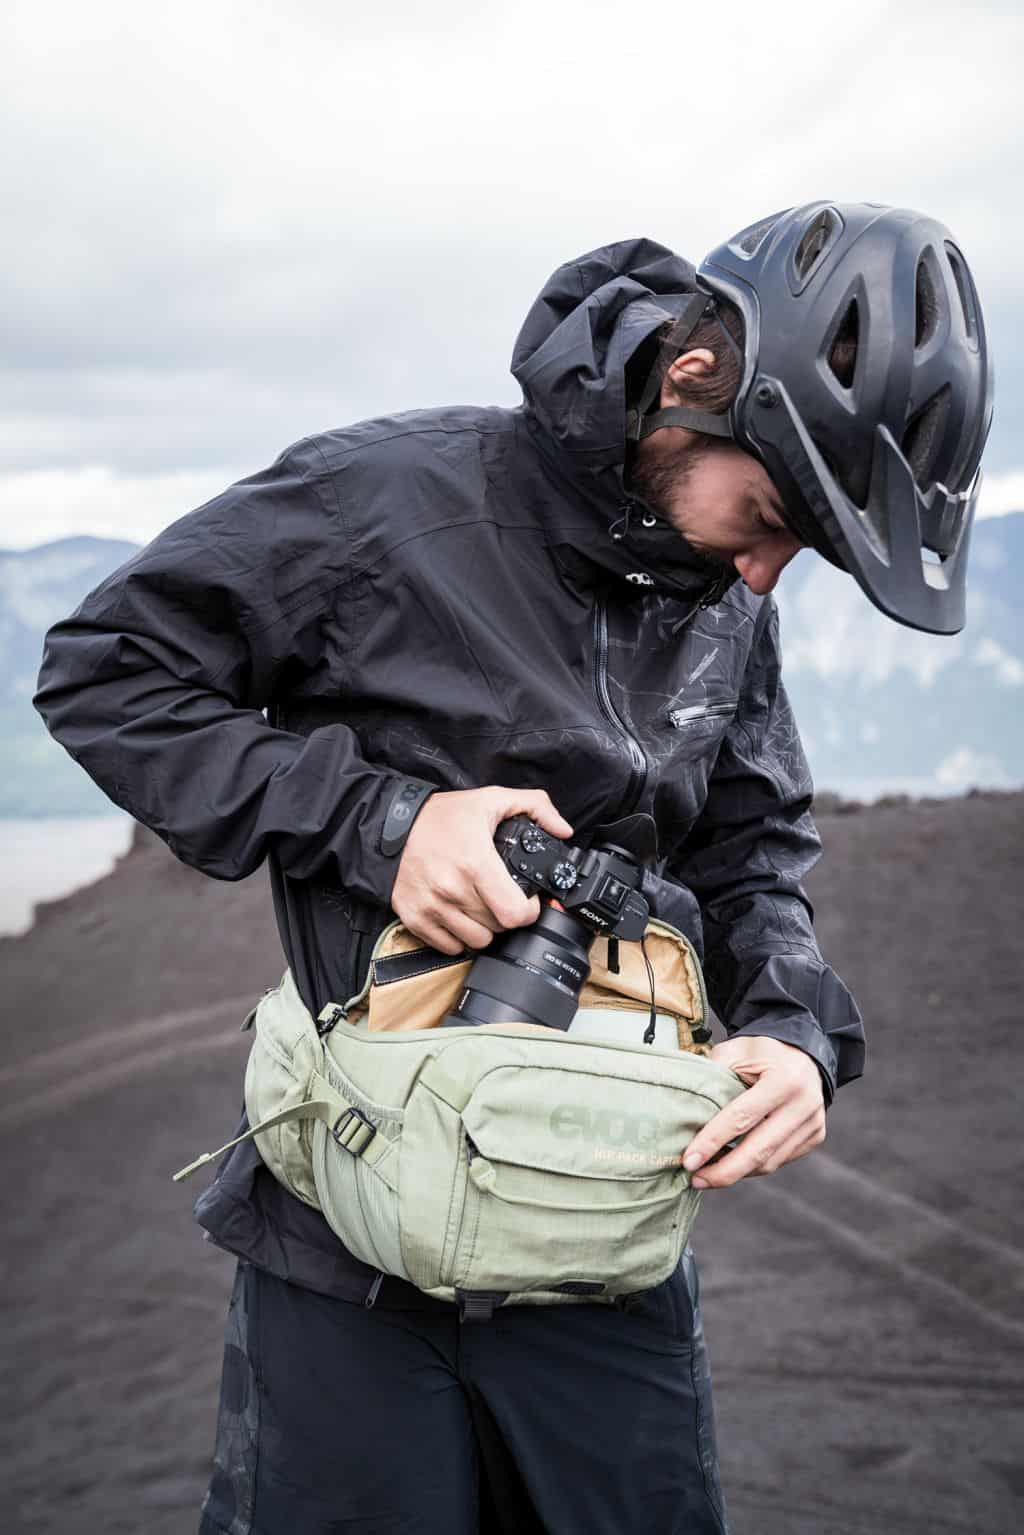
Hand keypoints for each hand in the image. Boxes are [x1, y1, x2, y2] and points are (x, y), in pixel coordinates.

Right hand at [392, 786, 572, 953]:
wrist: (389, 826)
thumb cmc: (439, 816)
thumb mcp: (491, 799)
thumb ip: (535, 807)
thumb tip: (563, 829)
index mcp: (475, 863)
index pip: (515, 914)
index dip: (529, 910)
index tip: (527, 901)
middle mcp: (453, 890)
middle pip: (499, 928)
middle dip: (507, 915)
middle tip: (502, 896)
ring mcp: (432, 907)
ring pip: (477, 941)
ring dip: (485, 928)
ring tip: (480, 905)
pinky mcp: (415, 919)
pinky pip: (449, 947)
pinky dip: (459, 936)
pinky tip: (459, 914)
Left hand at [682, 1035, 826, 1188]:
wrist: (803, 1050)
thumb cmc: (762, 1051)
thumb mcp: (735, 1052)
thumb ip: (714, 1080)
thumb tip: (688, 1120)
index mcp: (783, 1079)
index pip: (741, 1118)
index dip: (712, 1142)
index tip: (689, 1161)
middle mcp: (804, 1104)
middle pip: (759, 1150)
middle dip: (724, 1171)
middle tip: (696, 1180)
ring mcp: (813, 1123)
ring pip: (770, 1162)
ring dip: (737, 1173)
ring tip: (708, 1174)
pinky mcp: (815, 1136)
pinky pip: (779, 1160)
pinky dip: (753, 1166)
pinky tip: (732, 1163)